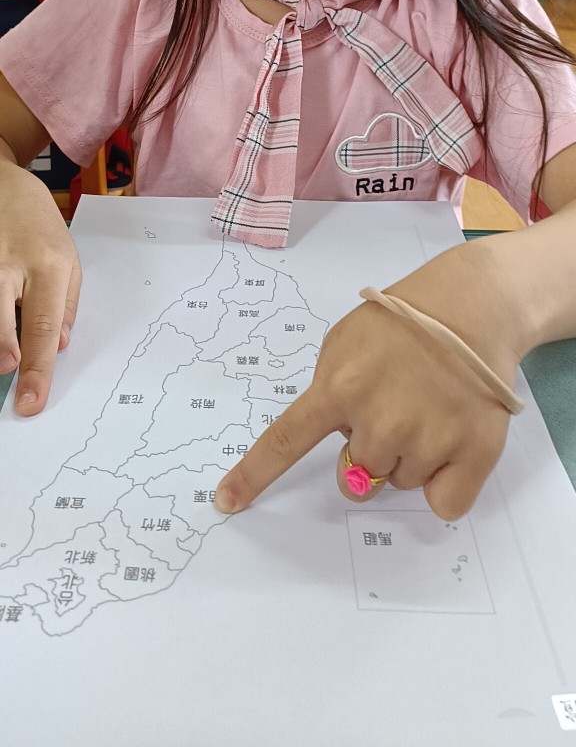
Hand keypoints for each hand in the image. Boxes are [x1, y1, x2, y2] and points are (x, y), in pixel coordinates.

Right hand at [0, 161, 80, 414]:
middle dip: (5, 358)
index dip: (36, 370)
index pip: (42, 329)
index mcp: (47, 266)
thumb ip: (65, 306)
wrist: (2, 183)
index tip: (31, 402)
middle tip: (11, 378)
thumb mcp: (68, 258)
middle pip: (2, 327)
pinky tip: (1, 329)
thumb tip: (57, 348)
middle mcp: (9, 267)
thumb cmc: (38, 224)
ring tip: (5, 351)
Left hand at [215, 280, 520, 521]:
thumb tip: (338, 440)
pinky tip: (452, 438)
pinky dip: (446, 481)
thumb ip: (329, 390)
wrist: (473, 307)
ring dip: (409, 456)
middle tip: (394, 405)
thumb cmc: (402, 324)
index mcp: (340, 387)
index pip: (286, 441)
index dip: (254, 475)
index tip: (226, 502)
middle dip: (369, 448)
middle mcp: (380, 419)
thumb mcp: (345, 343)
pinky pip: (444, 503)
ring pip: (401, 484)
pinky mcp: (474, 453)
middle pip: (357, 474)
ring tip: (428, 406)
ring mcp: (428, 438)